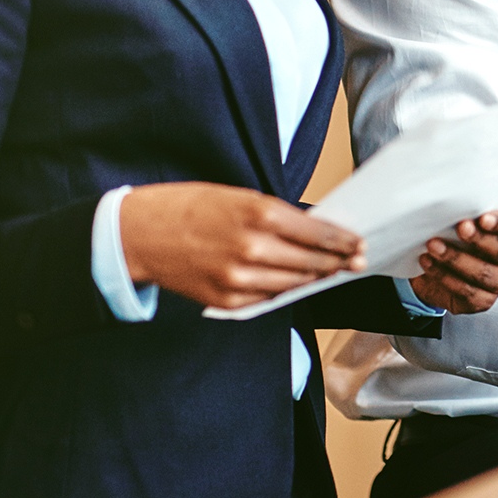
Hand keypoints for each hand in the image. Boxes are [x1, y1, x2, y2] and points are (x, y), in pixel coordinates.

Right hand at [120, 182, 364, 308]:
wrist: (139, 234)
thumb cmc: (191, 208)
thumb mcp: (240, 197)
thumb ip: (278, 216)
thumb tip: (314, 230)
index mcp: (259, 214)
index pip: (318, 233)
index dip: (343, 241)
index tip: (358, 243)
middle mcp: (253, 248)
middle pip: (312, 262)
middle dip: (338, 262)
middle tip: (356, 261)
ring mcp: (239, 278)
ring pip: (294, 284)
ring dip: (315, 278)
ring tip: (330, 272)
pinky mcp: (225, 300)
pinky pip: (267, 299)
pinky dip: (282, 291)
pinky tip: (293, 283)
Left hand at [409, 207, 497, 313]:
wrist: (435, 267)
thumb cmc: (453, 238)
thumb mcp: (460, 220)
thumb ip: (464, 213)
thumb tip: (453, 204)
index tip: (483, 218)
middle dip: (479, 239)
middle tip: (459, 228)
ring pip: (484, 273)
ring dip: (456, 259)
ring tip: (433, 246)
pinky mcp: (483, 301)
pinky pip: (468, 292)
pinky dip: (445, 277)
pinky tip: (429, 264)